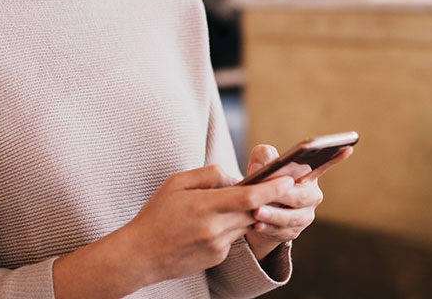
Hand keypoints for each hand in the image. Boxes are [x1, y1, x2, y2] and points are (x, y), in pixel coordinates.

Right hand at [114, 164, 294, 285]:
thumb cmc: (157, 214)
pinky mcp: (218, 257)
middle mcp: (215, 228)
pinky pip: (233, 236)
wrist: (141, 255)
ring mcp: (218, 246)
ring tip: (232, 201)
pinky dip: (230, 226)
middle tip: (280, 183)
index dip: (273, 187)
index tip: (290, 178)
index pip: (250, 196)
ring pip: (246, 223)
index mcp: (205, 206)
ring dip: (246, 211)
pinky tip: (210, 224)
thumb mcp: (176, 183)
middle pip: (255, 210)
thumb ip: (209, 174)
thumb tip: (237, 176)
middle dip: (267, 198)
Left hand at [243, 144, 354, 257]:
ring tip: (257, 212)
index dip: (336, 157)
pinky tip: (257, 225)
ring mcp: (304, 215)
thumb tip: (260, 166)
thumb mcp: (261, 164)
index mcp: (308, 174)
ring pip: (292, 217)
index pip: (324, 164)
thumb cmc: (264, 181)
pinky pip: (282, 231)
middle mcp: (311, 195)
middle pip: (301, 196)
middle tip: (268, 194)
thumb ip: (263, 157)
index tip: (346, 147)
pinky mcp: (293, 231)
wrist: (255, 211)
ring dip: (274, 215)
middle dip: (284, 195)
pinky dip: (269, 228)